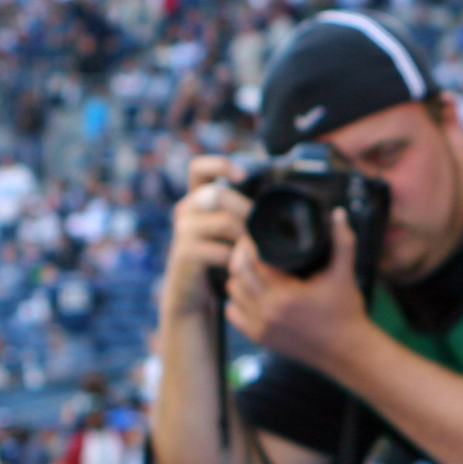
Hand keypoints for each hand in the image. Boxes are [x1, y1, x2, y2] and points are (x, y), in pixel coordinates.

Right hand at [162, 156, 251, 322]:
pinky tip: (243, 268)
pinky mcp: (186, 254)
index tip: (242, 176)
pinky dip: (240, 259)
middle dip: (246, 211)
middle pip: (219, 195)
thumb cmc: (218, 262)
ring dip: (247, 237)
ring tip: (256, 251)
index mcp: (196, 201)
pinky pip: (223, 251)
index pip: (199, 169)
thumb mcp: (229, 234)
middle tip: (261, 231)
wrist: (191, 298)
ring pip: (225, 222)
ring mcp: (183, 232)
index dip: (219, 165)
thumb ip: (242, 215)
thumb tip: (279, 206)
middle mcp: (186, 211)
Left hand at [224, 213, 374, 374]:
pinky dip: (238, 300)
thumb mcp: (344, 274)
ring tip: (253, 267)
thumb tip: (338, 214)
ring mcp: (261, 327)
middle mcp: (269, 312)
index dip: (250, 244)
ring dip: (239, 277)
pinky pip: (233, 313)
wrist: (347, 352)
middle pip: (237, 274)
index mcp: (286, 294)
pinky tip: (252, 291)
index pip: (251, 260)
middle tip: (253, 247)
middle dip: (241, 257)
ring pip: (233, 292)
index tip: (256, 235)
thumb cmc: (347, 313)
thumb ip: (341, 241)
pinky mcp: (259, 337)